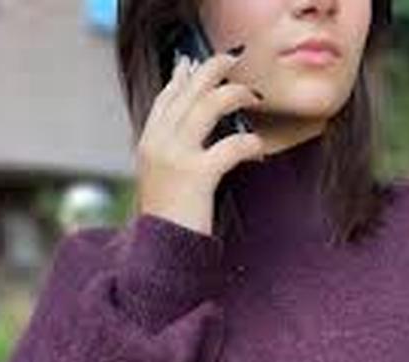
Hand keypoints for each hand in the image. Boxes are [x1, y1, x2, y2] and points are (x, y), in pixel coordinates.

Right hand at [135, 51, 264, 235]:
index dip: (184, 77)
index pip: (167, 97)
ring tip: (254, 97)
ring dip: (236, 95)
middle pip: (189, 91)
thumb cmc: (169, 220)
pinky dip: (250, 144)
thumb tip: (192, 131)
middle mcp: (158, 143)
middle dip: (213, 70)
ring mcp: (175, 157)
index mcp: (149, 143)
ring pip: (209, 106)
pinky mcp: (197, 175)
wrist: (161, 252)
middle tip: (235, 62)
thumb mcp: (163, 180)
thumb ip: (172, 152)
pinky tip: (260, 149)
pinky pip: (231, 145)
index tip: (198, 63)